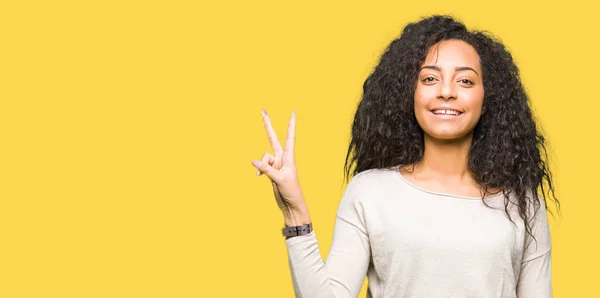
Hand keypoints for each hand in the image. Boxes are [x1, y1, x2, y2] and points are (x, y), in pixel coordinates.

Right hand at [251, 109, 309, 224]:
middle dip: (267, 125)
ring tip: (266, 175)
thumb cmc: (291, 191)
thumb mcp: (279, 179)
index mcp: (289, 157)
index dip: (291, 124)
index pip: (290, 137)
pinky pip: (261, 165)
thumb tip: (254, 161)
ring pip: (263, 157)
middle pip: (273, 138)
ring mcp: (276, 164)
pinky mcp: (270, 171)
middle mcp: (282, 158)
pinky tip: (259, 176)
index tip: (293, 112)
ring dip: (262, 165)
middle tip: (263, 110)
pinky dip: (259, 169)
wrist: (291, 204)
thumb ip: (266, 169)